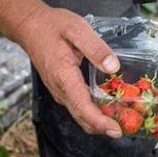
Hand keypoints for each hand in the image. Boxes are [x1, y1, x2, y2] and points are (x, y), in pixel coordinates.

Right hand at [15, 5, 122, 137]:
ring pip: (80, 115)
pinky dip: (93, 112)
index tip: (116, 130)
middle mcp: (60, 89)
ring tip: (122, 119)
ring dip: (99, 121)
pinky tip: (108, 106)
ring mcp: (59, 91)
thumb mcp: (77, 29)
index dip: (100, 122)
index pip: (82, 108)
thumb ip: (96, 48)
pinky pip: (78, 107)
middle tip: (127, 127)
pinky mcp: (61, 89)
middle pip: (82, 118)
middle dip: (104, 127)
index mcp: (64, 77)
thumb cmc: (52, 26)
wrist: (30, 26)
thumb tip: (113, 66)